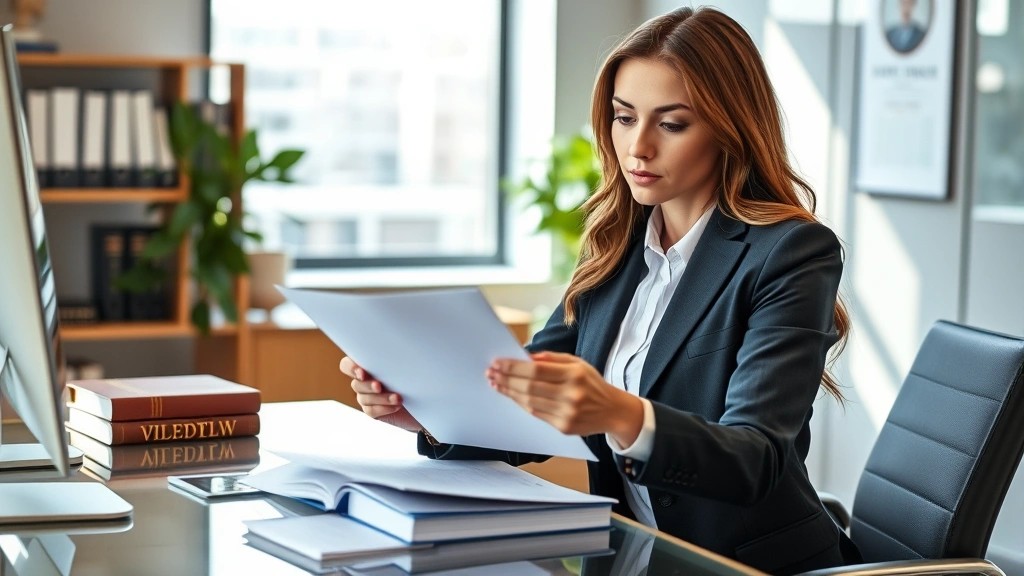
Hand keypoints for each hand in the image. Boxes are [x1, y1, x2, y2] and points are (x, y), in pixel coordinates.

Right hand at [340, 356, 422, 432]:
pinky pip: (371, 411)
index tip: (362, 372)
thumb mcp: (406, 367)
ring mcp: (366, 397)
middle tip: (379, 386)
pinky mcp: (372, 410)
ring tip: (398, 398)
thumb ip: (394, 361)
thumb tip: (396, 352)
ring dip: (382, 398)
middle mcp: (363, 381)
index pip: (347, 365)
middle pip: (356, 383)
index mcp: (367, 365)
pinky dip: (384, 408)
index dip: (351, 367)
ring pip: (364, 398)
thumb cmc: (415, 377)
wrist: (424, 400)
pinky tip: (396, 406)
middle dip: (368, 385)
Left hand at [486, 351, 643, 445]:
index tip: (497, 363)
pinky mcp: (564, 427)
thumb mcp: (577, 363)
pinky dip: (521, 403)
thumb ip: (550, 359)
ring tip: (496, 383)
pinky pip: (536, 414)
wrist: (612, 410)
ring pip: (529, 402)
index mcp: (574, 374)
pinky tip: (511, 395)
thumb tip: (524, 357)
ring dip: (509, 392)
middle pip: (529, 387)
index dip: (513, 367)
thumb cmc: (591, 383)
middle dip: (506, 379)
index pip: (535, 370)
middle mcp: (571, 395)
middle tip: (491, 373)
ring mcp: (567, 413)